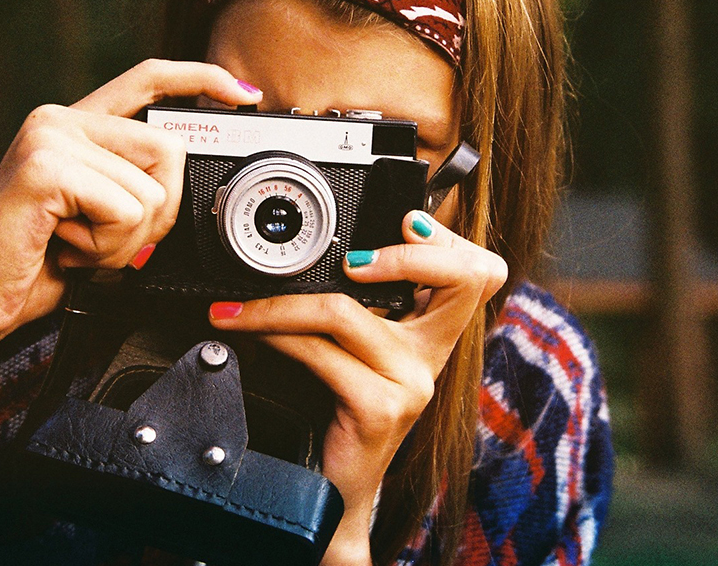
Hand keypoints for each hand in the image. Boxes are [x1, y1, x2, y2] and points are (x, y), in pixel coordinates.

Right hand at [0, 59, 262, 351]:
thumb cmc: (36, 264)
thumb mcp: (101, 219)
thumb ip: (135, 187)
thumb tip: (184, 178)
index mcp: (77, 125)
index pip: (149, 79)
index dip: (201, 79)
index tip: (244, 95)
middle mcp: (62, 119)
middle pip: (168, 149)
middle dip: (158, 213)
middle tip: (107, 241)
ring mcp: (51, 137)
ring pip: (150, 189)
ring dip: (125, 239)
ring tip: (77, 245)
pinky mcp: (45, 166)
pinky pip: (124, 209)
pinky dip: (105, 246)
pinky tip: (64, 247)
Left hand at [207, 210, 506, 564]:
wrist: (329, 495)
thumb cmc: (335, 415)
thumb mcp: (352, 351)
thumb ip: (353, 305)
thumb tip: (310, 250)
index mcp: (431, 334)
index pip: (478, 271)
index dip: (448, 239)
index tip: (404, 221)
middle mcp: (431, 356)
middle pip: (465, 278)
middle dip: (412, 252)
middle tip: (350, 257)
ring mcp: (410, 383)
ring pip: (349, 311)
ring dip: (281, 302)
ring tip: (239, 306)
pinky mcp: (380, 408)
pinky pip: (320, 352)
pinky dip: (274, 334)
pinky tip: (248, 332)